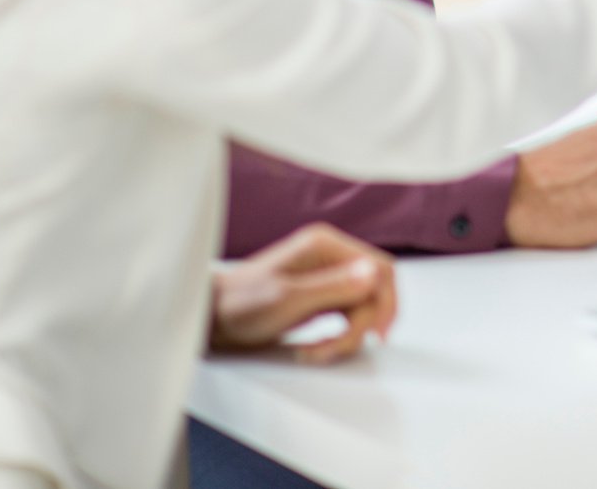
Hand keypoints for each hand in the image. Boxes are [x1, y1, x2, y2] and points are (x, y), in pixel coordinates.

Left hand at [210, 223, 396, 364]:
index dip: (384, 302)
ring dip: (348, 335)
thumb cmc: (239, 305)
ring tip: (320, 350)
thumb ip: (334, 286)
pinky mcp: (322, 298)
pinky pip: (348, 317)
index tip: (376, 332)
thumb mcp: (289, 298)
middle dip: (362, 324)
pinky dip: (339, 337)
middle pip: (374, 291)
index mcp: (326, 246)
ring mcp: (327, 278)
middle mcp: (330, 258)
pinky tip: (319, 347)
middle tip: (339, 345)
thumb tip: (374, 273)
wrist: (211, 320)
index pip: (379, 269)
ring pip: (364, 307)